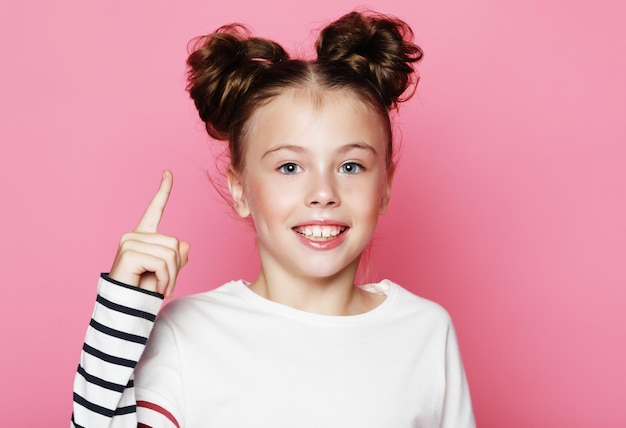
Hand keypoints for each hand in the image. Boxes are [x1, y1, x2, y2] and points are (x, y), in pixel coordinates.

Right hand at [109, 170, 189, 296]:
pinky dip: (165, 279)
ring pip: (170, 254)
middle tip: (167, 285)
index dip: (163, 191)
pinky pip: (162, 263)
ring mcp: (129, 242)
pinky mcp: (129, 253)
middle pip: (174, 243)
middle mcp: (134, 236)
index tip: (168, 172)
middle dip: (176, 268)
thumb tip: (185, 244)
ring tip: (162, 288)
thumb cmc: (143, 291)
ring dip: (171, 276)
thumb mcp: (166, 272)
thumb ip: (176, 258)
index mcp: (143, 236)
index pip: (154, 209)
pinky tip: (157, 288)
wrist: (126, 309)